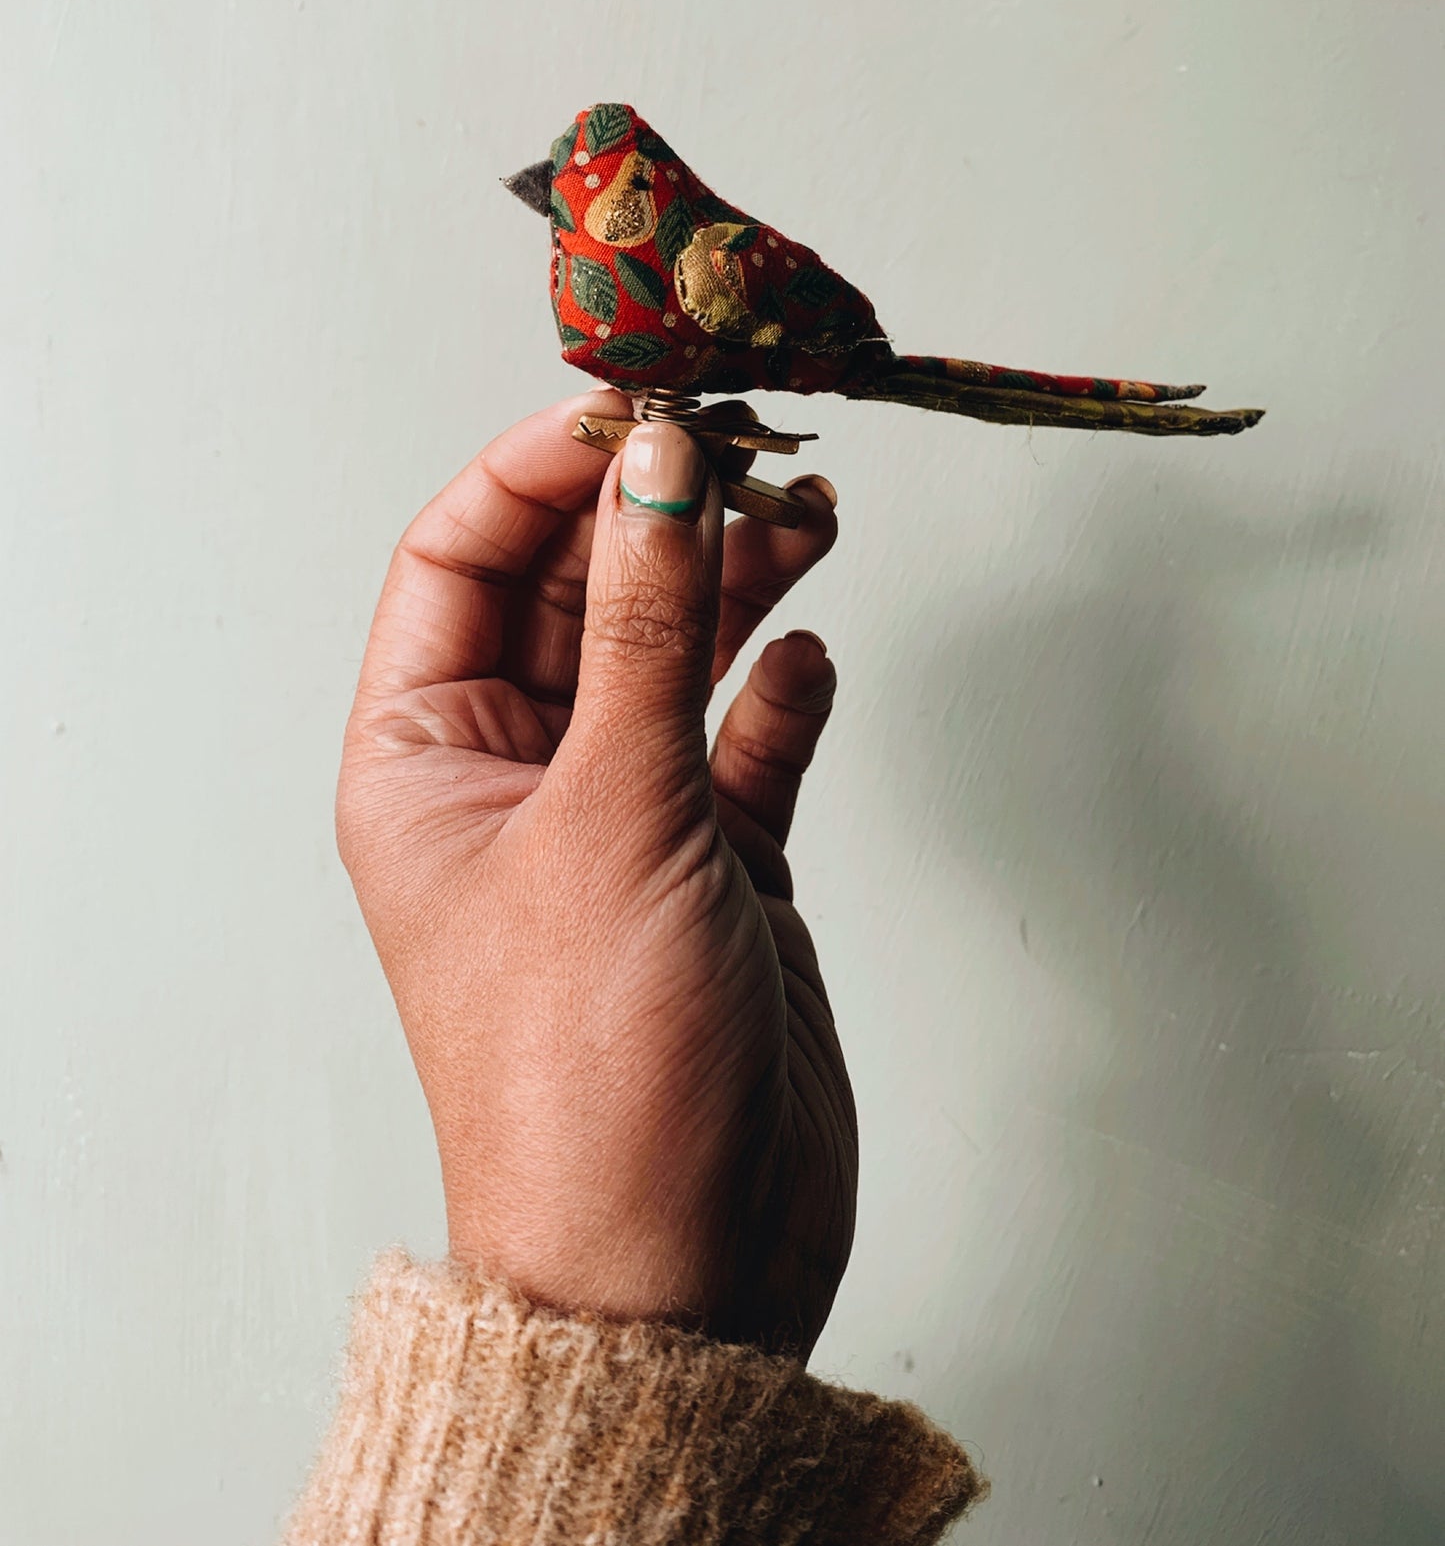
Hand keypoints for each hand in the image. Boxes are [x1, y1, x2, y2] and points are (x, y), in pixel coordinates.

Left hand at [336, 390, 855, 1355]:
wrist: (683, 1269)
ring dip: (736, 575)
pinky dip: (782, 691)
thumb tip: (664, 456)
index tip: (638, 401)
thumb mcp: (611, 813)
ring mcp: (622, 821)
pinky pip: (747, 742)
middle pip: (583, 588)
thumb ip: (651, 624)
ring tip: (808, 510)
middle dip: (660, 505)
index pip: (463, 556)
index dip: (543, 464)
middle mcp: (515, 777)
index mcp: (424, 758)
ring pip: (676, 651)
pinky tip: (813, 659)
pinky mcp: (719, 869)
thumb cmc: (591, 1076)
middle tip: (751, 435)